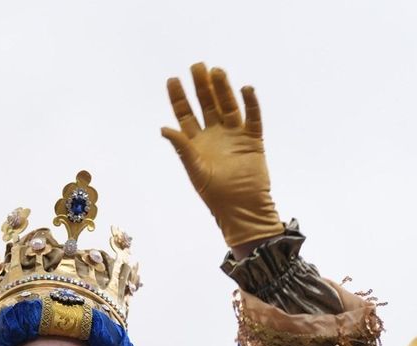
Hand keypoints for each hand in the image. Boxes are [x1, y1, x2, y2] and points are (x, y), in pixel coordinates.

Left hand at [162, 63, 283, 249]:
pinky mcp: (253, 140)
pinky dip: (251, 103)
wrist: (242, 208)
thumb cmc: (215, 194)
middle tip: (197, 66)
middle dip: (202, 86)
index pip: (185, 114)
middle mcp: (215, 135)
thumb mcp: (195, 169)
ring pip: (228, 106)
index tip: (173, 79)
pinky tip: (246, 89)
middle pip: (207, 104)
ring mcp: (235, 135)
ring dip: (223, 89)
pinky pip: (253, 117)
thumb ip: (182, 147)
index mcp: (197, 142)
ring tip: (218, 71)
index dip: (179, 97)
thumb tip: (163, 128)